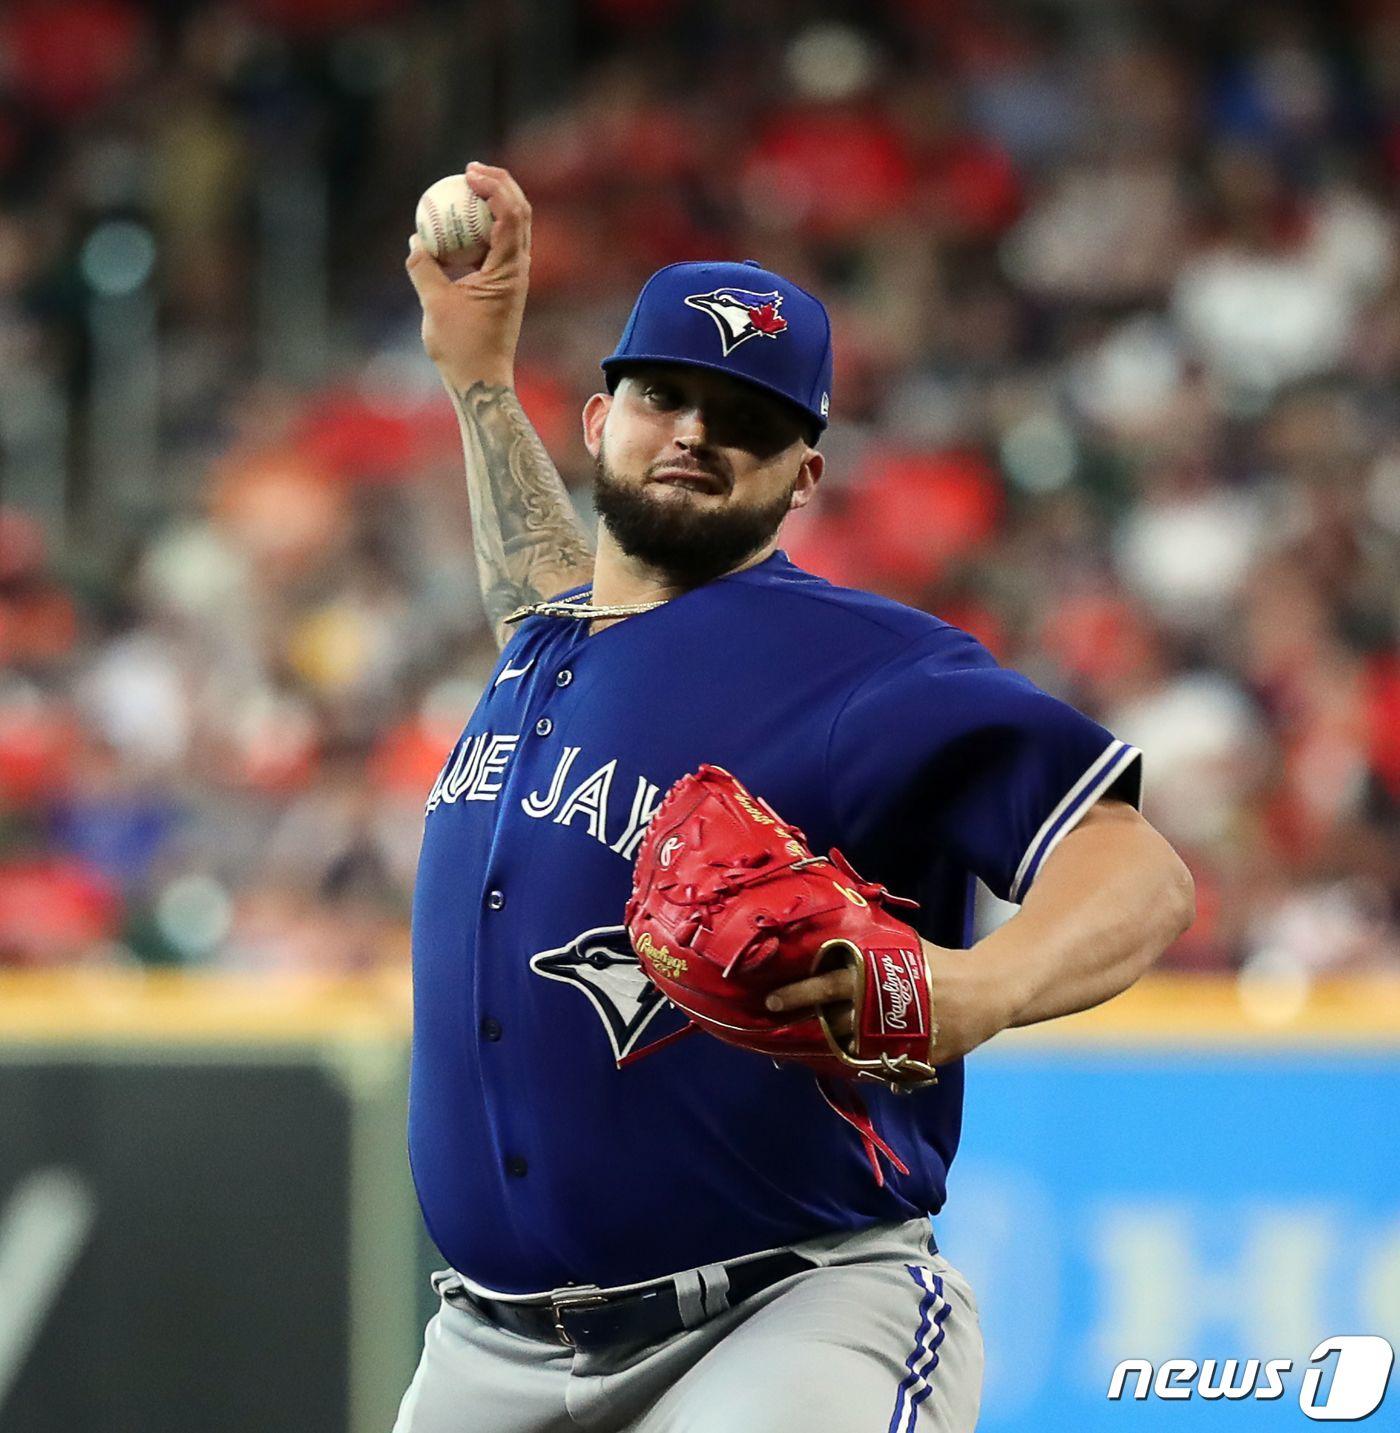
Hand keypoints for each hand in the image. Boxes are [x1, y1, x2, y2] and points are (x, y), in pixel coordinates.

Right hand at [405, 161, 531, 390]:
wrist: (482, 381)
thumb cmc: (461, 347)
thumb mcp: (434, 304)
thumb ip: (423, 268)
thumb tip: (415, 240)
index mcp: (509, 270)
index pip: (510, 215)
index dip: (493, 186)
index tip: (468, 173)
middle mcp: (518, 270)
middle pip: (520, 213)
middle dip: (500, 184)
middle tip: (469, 171)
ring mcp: (514, 278)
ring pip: (511, 229)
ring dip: (493, 204)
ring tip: (464, 189)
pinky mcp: (504, 287)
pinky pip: (495, 248)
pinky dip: (480, 231)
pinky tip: (456, 226)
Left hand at [764, 940, 1018, 1065]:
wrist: (987, 992)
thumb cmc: (938, 964)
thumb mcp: (904, 946)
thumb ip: (872, 941)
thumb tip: (840, 911)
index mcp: (881, 975)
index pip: (832, 983)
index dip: (802, 992)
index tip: (771, 999)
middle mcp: (886, 1008)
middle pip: (835, 1020)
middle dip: (804, 1024)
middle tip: (776, 1025)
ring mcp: (897, 1038)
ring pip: (851, 1047)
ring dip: (823, 1048)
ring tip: (795, 1049)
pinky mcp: (912, 1059)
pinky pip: (876, 1066)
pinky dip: (854, 1065)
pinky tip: (834, 1064)